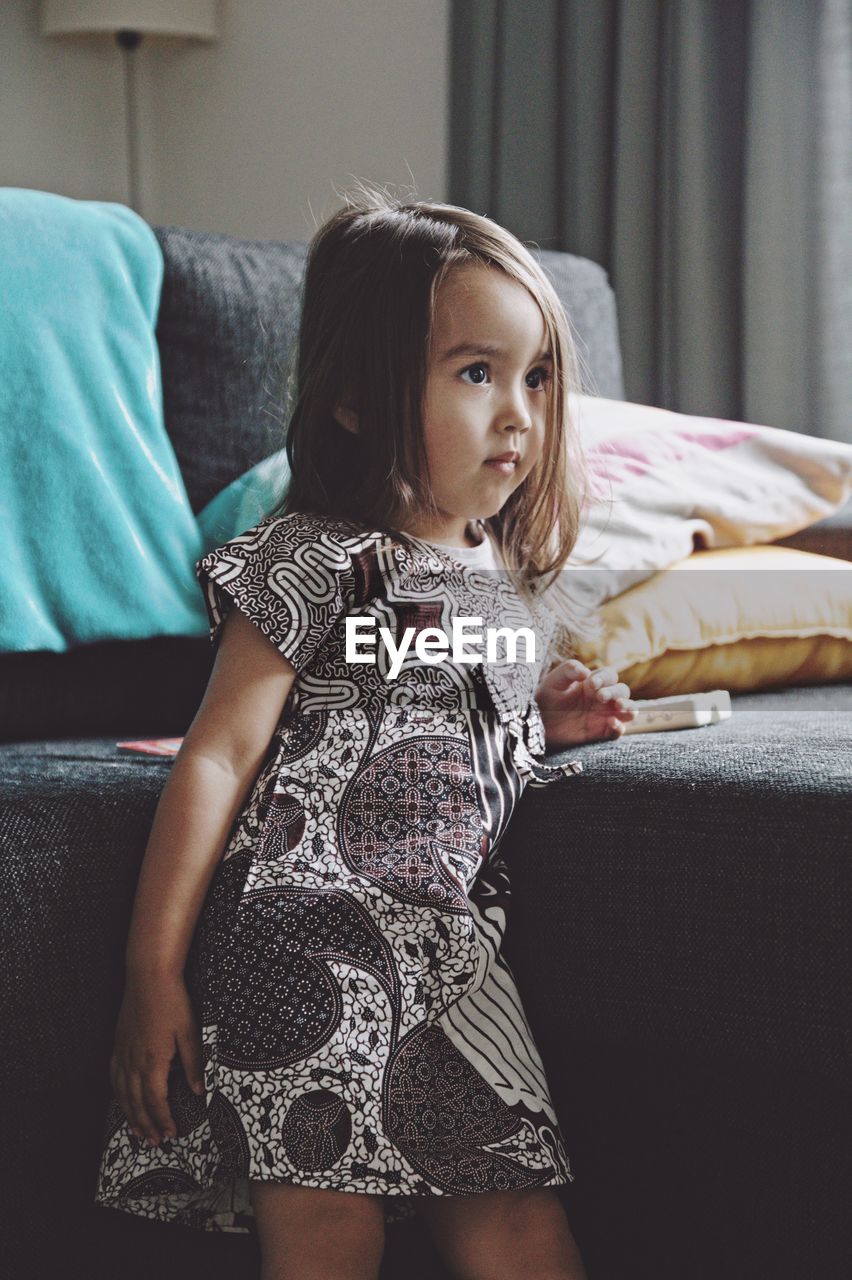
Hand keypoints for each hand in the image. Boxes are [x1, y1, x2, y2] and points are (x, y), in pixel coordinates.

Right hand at [109, 973, 204, 1147]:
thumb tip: (199, 1091)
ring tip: (137, 1131)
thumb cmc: (172, 1002)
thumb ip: (194, 1063)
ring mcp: (123, 1053)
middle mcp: (134, 1062)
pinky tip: (122, 1100)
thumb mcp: (190, 1032)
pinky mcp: (118, 1044)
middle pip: (137, 1103)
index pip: (157, 1101)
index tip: (172, 1134)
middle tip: (155, 1142)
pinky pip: (114, 1077)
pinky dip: (117, 1094)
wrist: (149, 977)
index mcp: (153, 1061)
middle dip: (146, 1125)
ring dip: (130, 1115)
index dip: (163, 1120)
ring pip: (122, 1093)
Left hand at [535, 659, 636, 747]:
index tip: (590, 684)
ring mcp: (603, 716)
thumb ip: (569, 670)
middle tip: (599, 697)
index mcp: (593, 683)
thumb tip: (586, 672)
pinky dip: (619, 727)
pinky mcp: (600, 733)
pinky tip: (611, 723)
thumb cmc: (546, 698)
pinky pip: (618, 731)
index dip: (605, 678)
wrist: (537, 724)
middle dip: (615, 692)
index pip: (610, 676)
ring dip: (629, 707)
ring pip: (628, 711)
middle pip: (622, 691)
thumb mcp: (554, 681)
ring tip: (619, 706)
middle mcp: (602, 699)